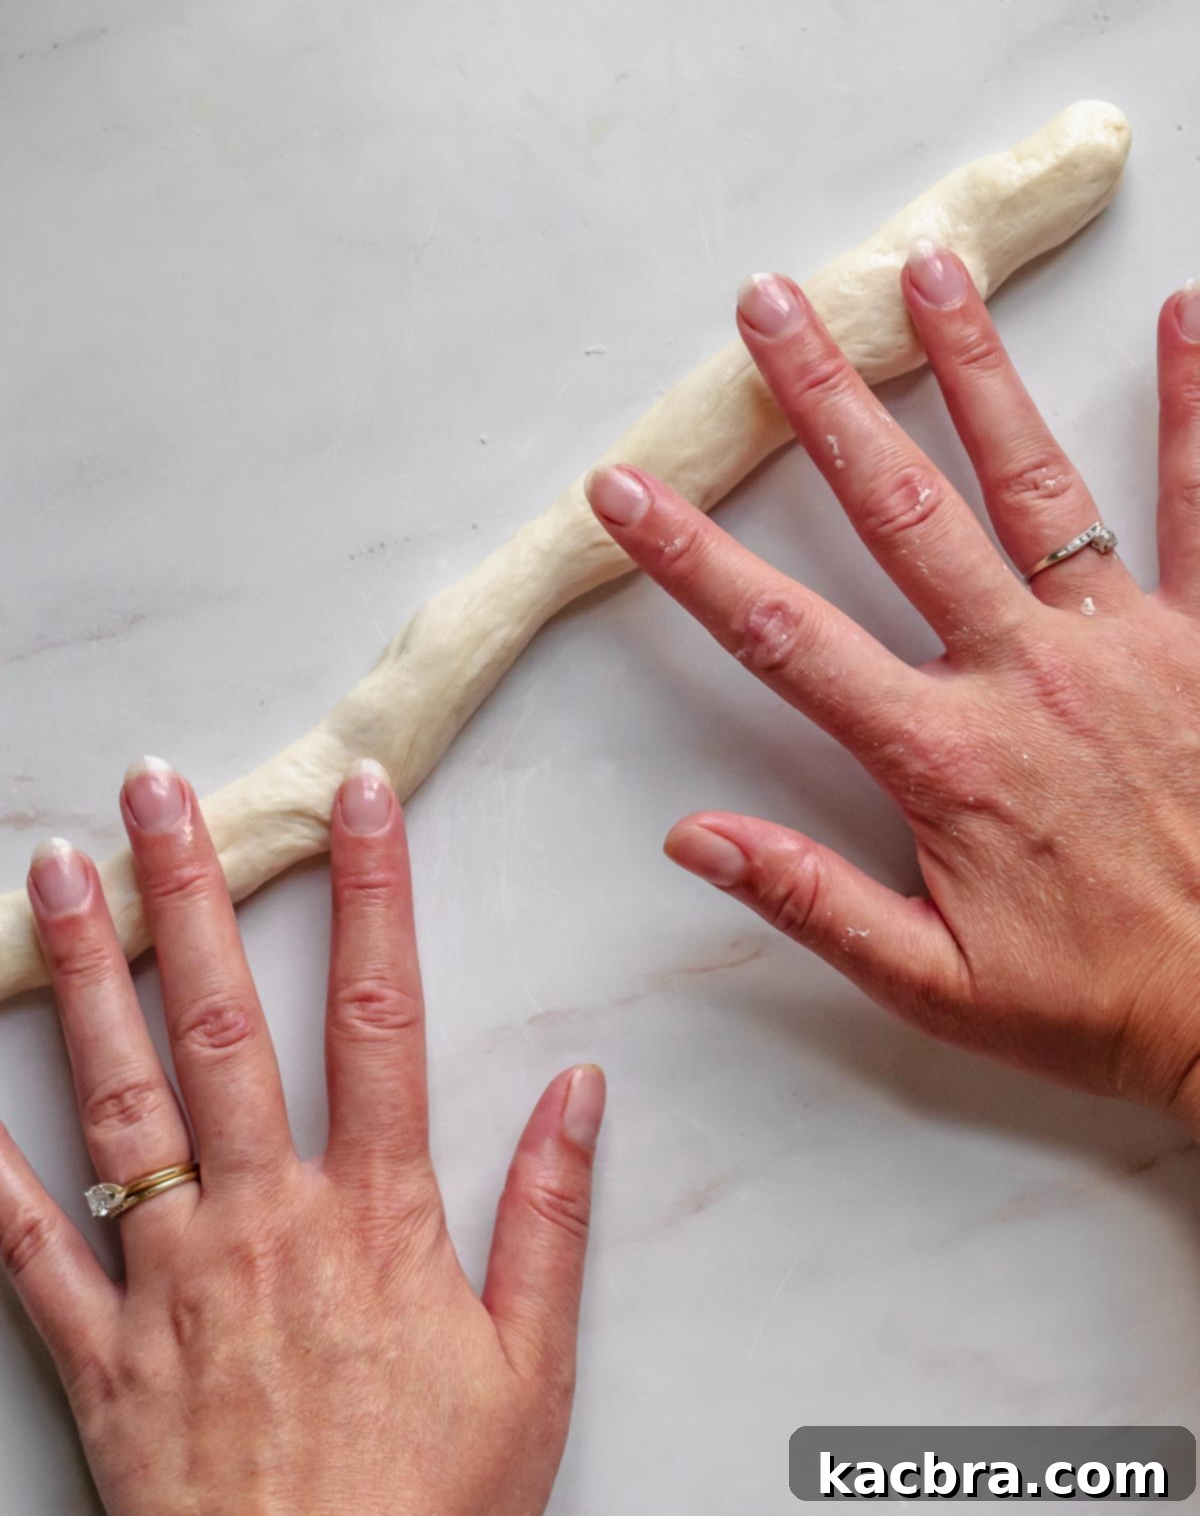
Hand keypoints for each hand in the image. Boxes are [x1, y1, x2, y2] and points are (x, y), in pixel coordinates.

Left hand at [0, 760, 603, 1514]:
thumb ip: (552, 1216)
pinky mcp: (101, 1353)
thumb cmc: (431, 1510)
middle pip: (225, 1024)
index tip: (359, 797)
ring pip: (121, 1098)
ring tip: (58, 875)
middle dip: (192, 893)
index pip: (380, 1015)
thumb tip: (580, 1088)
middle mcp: (265, 1219)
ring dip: (90, 975)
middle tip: (158, 791)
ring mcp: (172, 1279)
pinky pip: (27, 1246)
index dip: (373, 893)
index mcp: (377, 1214)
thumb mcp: (531, 1369)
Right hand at [587, 250, 1199, 1131]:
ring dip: (974, 369)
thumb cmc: (1104, 1005)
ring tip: (930, 269)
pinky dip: (1194, 408)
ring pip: (1033, 480)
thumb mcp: (936, 986)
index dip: (689, 558)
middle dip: (825, 401)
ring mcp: (1125, 641)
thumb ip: (811, 901)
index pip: (785, 637)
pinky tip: (1188, 316)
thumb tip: (690, 838)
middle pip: (899, 512)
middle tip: (772, 306)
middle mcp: (1024, 672)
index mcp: (945, 756)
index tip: (624, 489)